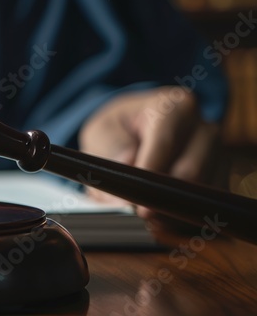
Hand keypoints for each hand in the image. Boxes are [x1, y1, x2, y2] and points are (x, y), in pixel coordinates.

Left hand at [78, 87, 220, 217]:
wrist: (138, 129)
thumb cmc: (120, 128)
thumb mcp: (102, 130)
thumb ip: (111, 147)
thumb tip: (128, 165)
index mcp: (174, 107)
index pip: (166, 144)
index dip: (149, 176)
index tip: (135, 202)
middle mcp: (203, 128)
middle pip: (192, 172)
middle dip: (162, 198)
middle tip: (138, 215)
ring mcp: (218, 154)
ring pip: (203, 193)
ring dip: (173, 210)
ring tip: (145, 215)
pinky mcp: (221, 179)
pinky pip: (207, 205)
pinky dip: (183, 215)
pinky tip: (162, 216)